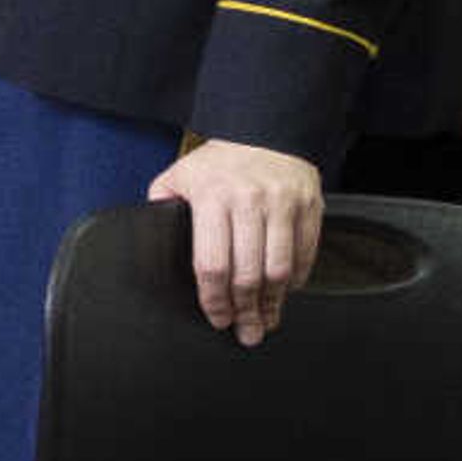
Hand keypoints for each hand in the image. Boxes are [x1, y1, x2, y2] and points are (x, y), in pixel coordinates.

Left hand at [144, 138, 322, 346]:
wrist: (263, 128)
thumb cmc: (217, 162)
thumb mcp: (180, 175)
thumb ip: (163, 206)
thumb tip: (151, 241)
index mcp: (212, 196)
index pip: (212, 264)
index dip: (214, 301)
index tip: (218, 318)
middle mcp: (250, 200)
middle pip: (248, 274)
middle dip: (245, 312)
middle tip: (245, 332)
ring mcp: (283, 203)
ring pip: (280, 270)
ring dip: (273, 304)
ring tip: (266, 321)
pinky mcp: (310, 206)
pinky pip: (306, 254)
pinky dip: (297, 279)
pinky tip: (285, 292)